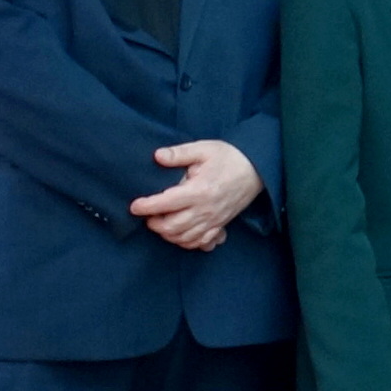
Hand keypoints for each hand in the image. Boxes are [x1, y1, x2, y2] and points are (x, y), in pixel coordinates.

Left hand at [130, 141, 261, 251]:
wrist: (257, 169)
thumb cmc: (229, 157)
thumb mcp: (204, 149)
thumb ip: (179, 153)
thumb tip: (157, 156)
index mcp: (199, 190)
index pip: (166, 203)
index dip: (147, 206)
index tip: (134, 206)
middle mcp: (206, 209)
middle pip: (172, 227)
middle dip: (155, 224)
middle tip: (148, 215)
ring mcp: (214, 220)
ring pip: (184, 238)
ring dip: (168, 234)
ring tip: (161, 223)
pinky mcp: (220, 225)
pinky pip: (200, 242)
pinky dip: (186, 242)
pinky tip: (179, 234)